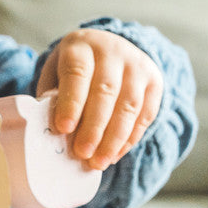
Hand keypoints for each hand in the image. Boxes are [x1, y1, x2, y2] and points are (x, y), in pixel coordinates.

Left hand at [36, 28, 163, 169]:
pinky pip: (145, 114)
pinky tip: (114, 154)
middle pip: (106, 91)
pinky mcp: (154, 82)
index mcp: (81, 46)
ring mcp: (137, 65)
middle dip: (94, 127)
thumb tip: (53, 131)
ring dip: (114, 138)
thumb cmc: (73, 70)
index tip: (63, 129)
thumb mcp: (55, 74)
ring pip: (130, 105)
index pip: (77, 73)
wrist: (107, 49)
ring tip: (99, 162)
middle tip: (83, 153)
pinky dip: (130, 138)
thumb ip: (52, 97)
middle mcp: (112, 51)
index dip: (71, 102)